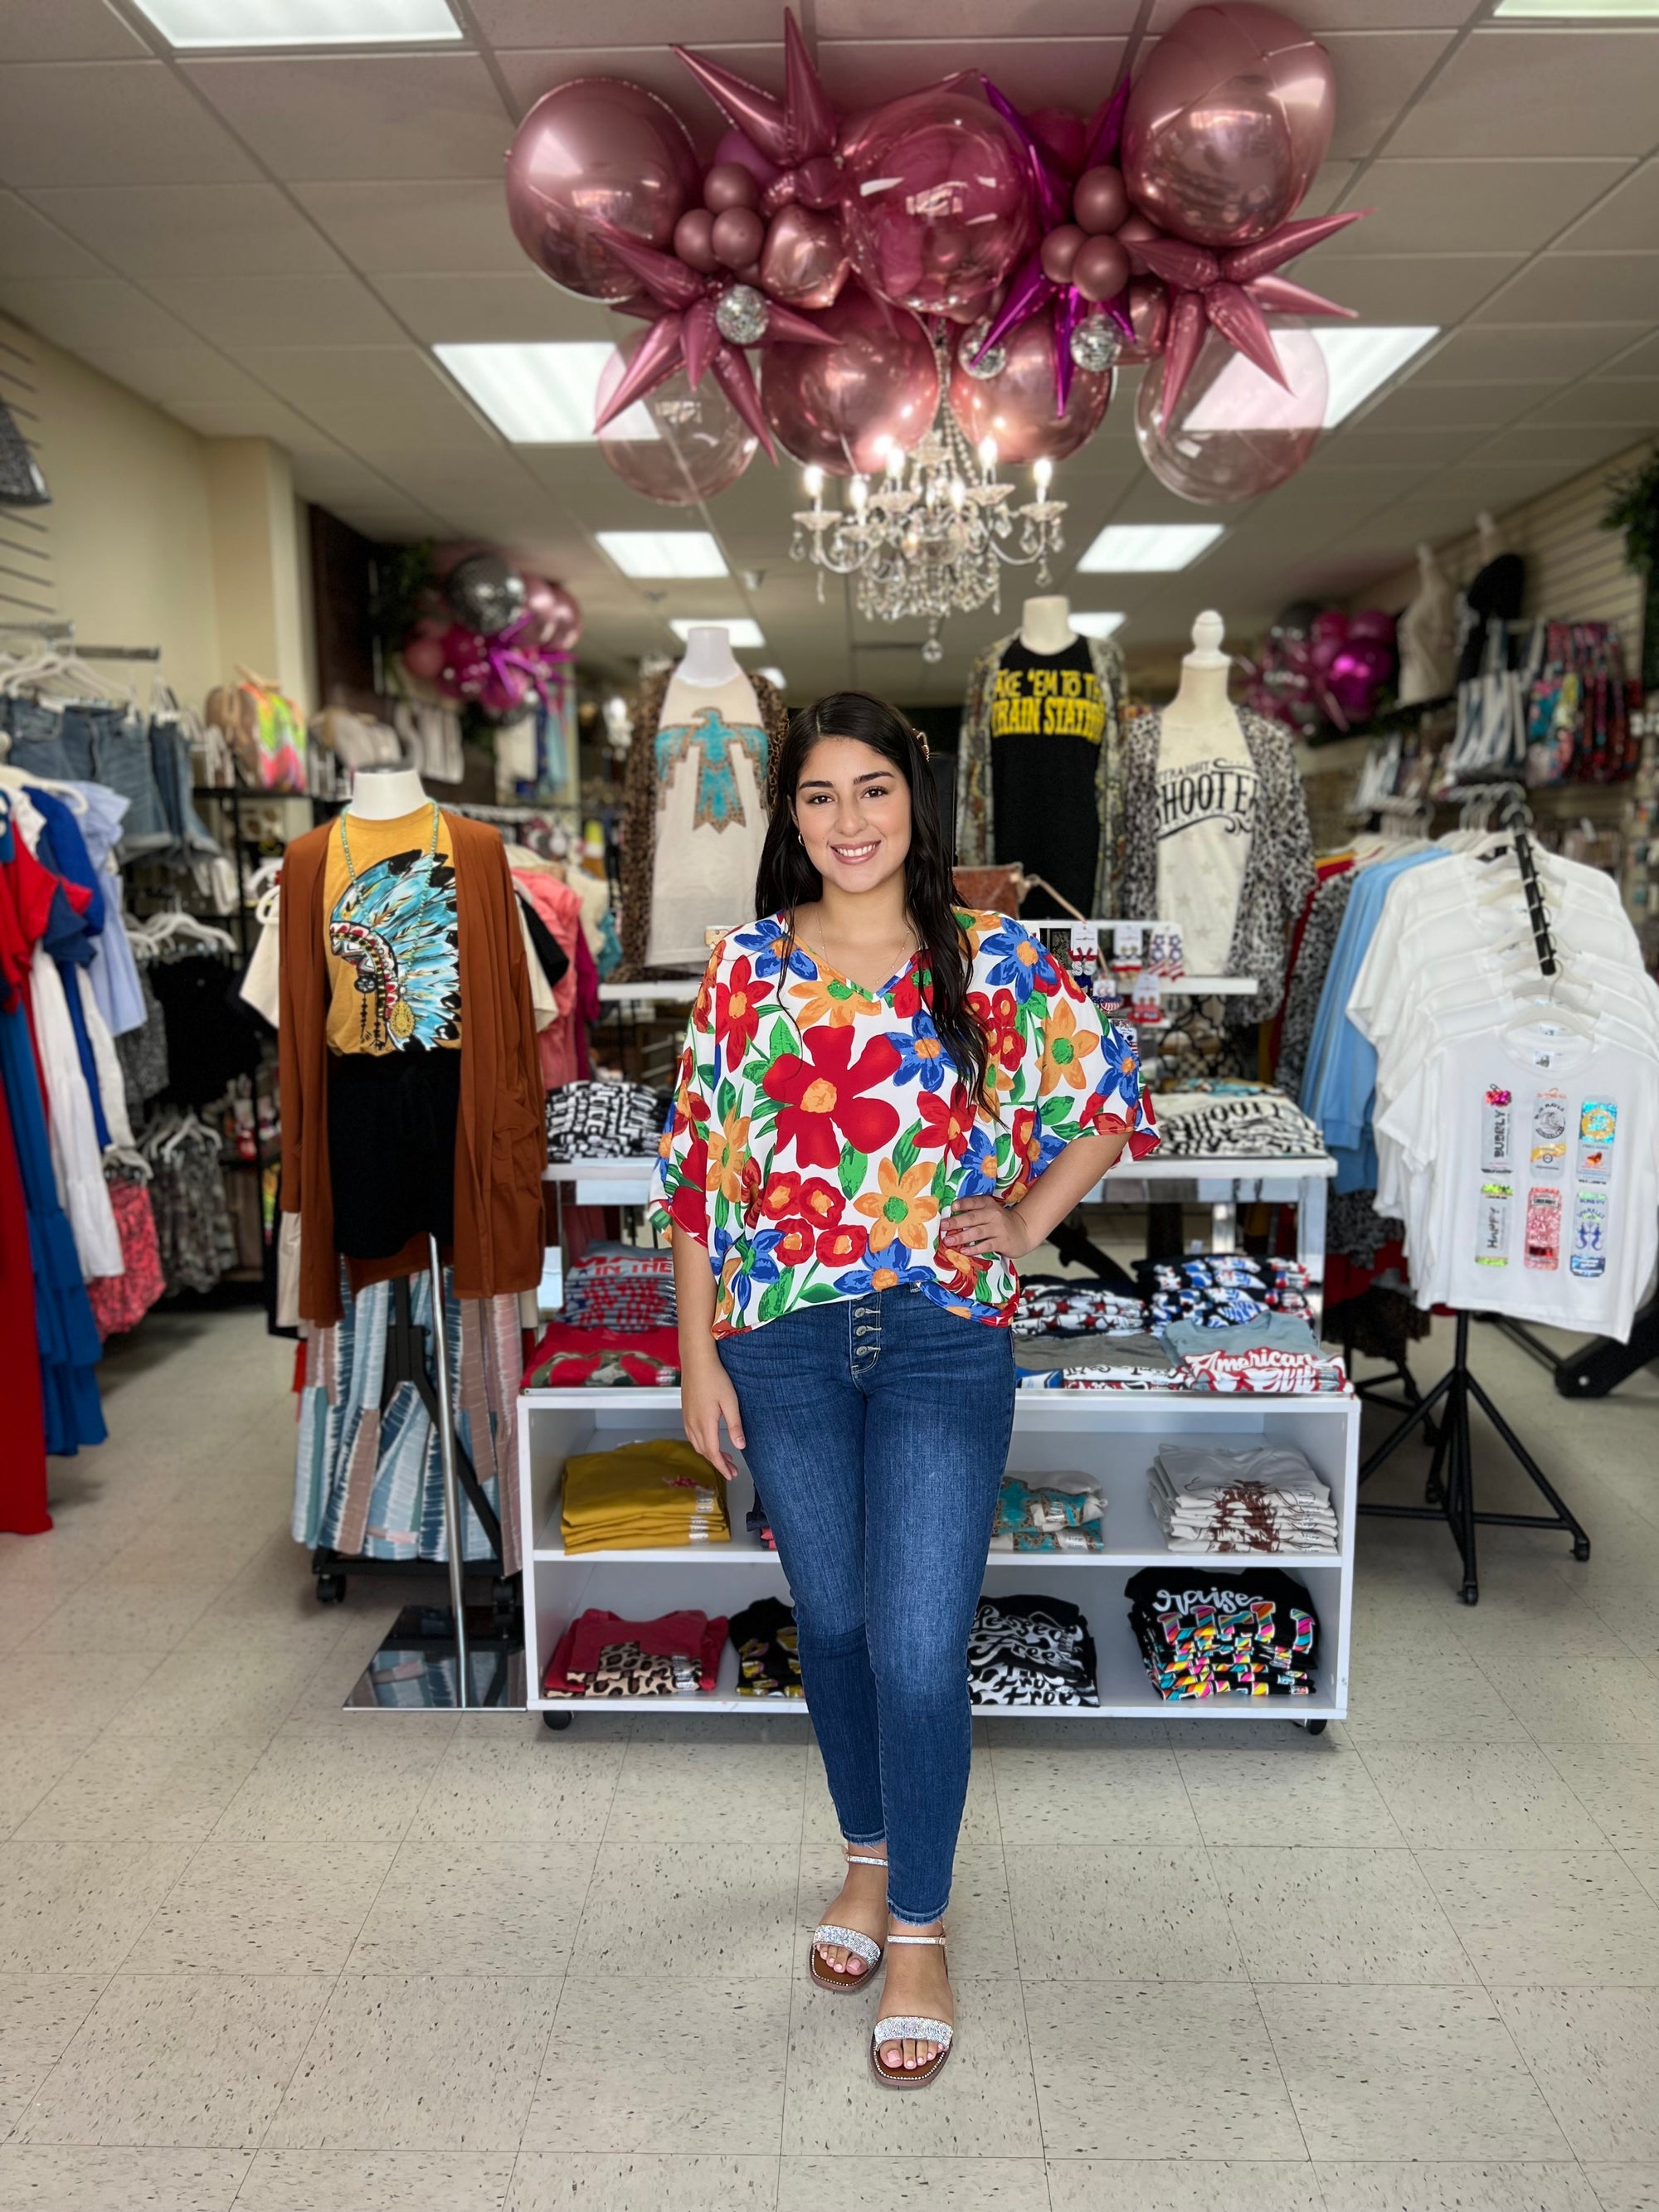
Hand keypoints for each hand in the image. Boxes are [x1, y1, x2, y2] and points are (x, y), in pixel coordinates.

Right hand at [680, 1349, 744, 1479]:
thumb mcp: (730, 1402)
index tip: (731, 1475)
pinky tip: (710, 1440)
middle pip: (704, 1451)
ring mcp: (687, 1417)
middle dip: (717, 1463)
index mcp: (705, 1423)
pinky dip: (702, 1444)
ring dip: (710, 1454)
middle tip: (732, 1469)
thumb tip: (740, 1446)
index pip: (712, 1453)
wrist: (697, 1360)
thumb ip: (735, 1425)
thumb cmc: (715, 1377)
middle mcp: (693, 1423)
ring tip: (725, 1457)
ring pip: (697, 1444)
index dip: (722, 1466)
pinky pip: (692, 1435)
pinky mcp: (686, 1411)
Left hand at [940, 1194, 1038, 1262]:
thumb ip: (973, 1211)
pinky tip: (964, 1251)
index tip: (952, 1207)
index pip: (974, 1201)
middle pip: (973, 1217)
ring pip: (977, 1232)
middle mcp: (993, 1214)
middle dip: (956, 1222)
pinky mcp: (1002, 1242)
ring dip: (962, 1236)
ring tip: (948, 1240)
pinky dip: (974, 1248)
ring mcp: (998, 1229)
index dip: (963, 1204)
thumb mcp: (989, 1211)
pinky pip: (986, 1245)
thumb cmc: (999, 1222)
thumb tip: (949, 1217)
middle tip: (943, 1226)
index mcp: (988, 1204)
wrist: (1023, 1231)